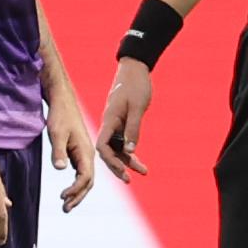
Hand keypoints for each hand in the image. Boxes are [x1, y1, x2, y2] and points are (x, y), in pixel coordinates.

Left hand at [46, 95, 95, 212]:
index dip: (75, 189)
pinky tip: (67, 191)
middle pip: (88, 182)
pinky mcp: (79, 152)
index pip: (86, 177)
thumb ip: (58, 151)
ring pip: (85, 179)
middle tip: (65, 209)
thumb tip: (60, 169)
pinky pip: (81, 172)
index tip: (62, 196)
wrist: (62, 101)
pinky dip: (76, 184)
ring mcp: (84, 153)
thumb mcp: (56, 133)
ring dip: (77, 193)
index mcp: (86, 151)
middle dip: (78, 197)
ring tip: (65, 205)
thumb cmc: (60, 116)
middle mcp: (88, 154)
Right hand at [96, 58, 151, 182]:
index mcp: (109, 120)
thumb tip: (130, 152)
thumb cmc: (136, 85)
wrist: (136, 68)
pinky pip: (124, 140)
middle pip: (109, 151)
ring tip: (144, 171)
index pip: (103, 146)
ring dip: (128, 160)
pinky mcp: (123, 121)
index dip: (110, 161)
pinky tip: (139, 160)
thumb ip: (133, 129)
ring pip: (118, 147)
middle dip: (118, 166)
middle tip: (129, 179)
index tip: (122, 171)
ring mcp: (116, 123)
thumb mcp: (137, 107)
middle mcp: (110, 124)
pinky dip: (131, 150)